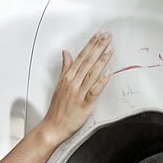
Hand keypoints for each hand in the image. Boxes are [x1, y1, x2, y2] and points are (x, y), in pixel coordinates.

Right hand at [41, 31, 112, 146]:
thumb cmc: (57, 109)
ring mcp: (79, 93)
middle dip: (98, 47)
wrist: (53, 127)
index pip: (81, 57)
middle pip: (87, 61)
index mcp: (68, 77)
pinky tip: (108, 73)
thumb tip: (66, 54)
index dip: (90, 45)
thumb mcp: (59, 84)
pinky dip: (101, 82)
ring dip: (101, 60)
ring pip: (92, 73)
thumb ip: (65, 68)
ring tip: (109, 49)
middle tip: (107, 36)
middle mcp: (73, 83)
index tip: (97, 35)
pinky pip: (94, 90)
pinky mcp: (85, 104)